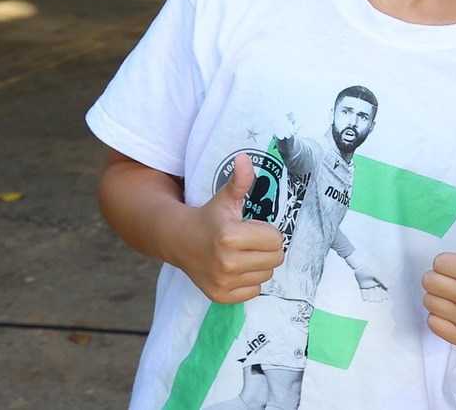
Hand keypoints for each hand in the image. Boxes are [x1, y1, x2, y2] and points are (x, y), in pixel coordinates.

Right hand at [172, 155, 284, 303]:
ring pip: (266, 276)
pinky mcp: (221, 297)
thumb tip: (244, 158)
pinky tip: (236, 269)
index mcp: (230, 236)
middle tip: (250, 241)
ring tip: (242, 254)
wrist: (179, 241)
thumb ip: (239, 180)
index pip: (276, 239)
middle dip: (267, 248)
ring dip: (259, 264)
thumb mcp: (225, 197)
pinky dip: (249, 281)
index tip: (252, 227)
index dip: (268, 231)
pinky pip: (254, 292)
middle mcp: (226, 262)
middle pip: (275, 259)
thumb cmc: (209, 218)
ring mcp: (223, 282)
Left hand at [354, 267, 390, 303]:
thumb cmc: (372, 266)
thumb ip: (384, 280)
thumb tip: (389, 287)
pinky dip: (364, 296)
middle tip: (379, 301)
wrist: (361, 262)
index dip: (385, 293)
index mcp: (380, 279)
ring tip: (372, 301)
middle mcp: (375, 282)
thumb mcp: (379, 273)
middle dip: (378, 297)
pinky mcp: (362, 285)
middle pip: (377, 292)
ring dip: (372, 297)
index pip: (384, 288)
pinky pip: (363, 292)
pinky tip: (365, 299)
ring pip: (371, 293)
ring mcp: (368, 284)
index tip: (386, 298)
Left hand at [423, 197, 455, 346]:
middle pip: (430, 282)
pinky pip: (431, 323)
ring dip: (438, 299)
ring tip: (455, 298)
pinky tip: (455, 314)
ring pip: (428, 302)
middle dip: (439, 280)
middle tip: (455, 284)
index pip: (439, 262)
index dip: (447, 264)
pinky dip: (439, 318)